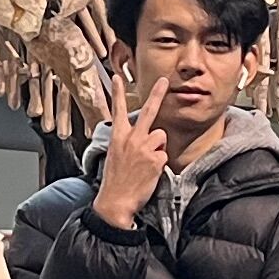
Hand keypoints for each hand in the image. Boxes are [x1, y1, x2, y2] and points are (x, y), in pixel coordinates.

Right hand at [92, 72, 172, 229]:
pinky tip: (149, 173)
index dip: (117, 92)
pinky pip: (164, 155)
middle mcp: (131, 138)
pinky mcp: (156, 159)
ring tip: (147, 163)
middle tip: (164, 80)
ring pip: (161, 136)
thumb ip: (127, 142)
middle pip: (148, 111)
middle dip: (157, 93)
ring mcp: (144, 148)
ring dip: (158, 148)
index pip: (117, 110)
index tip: (117, 77)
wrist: (115, 201)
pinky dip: (160, 164)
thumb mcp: (114, 155)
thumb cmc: (115, 181)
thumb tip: (144, 138)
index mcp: (117, 137)